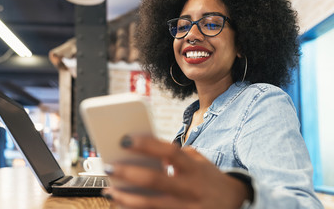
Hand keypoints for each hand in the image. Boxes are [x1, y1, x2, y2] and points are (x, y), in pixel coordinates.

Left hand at [102, 135, 251, 208]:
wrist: (234, 203)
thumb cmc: (210, 179)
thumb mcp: (199, 162)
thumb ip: (178, 156)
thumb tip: (150, 153)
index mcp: (195, 168)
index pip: (171, 151)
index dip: (148, 144)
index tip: (125, 139)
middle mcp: (192, 188)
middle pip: (156, 180)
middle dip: (128, 173)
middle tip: (108, 166)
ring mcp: (188, 208)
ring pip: (152, 206)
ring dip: (126, 199)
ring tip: (110, 191)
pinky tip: (122, 206)